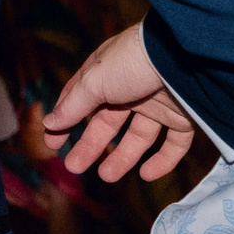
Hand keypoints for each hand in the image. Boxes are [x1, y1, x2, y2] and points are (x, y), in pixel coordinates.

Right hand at [43, 24, 200, 182]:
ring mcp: (158, 105)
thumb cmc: (131, 63)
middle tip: (74, 167)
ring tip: (106, 176)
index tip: (53, 143)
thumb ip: (73, 105)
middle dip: (90, 145)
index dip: (66, 121)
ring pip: (139, 137)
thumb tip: (49, 123)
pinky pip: (173, 145)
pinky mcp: (183, 118)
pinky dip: (162, 162)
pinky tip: (145, 174)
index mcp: (106, 76)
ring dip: (122, 158)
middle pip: (107, 123)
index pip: (81, 101)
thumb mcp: (94, 82)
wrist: (184, 57)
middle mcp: (130, 90)